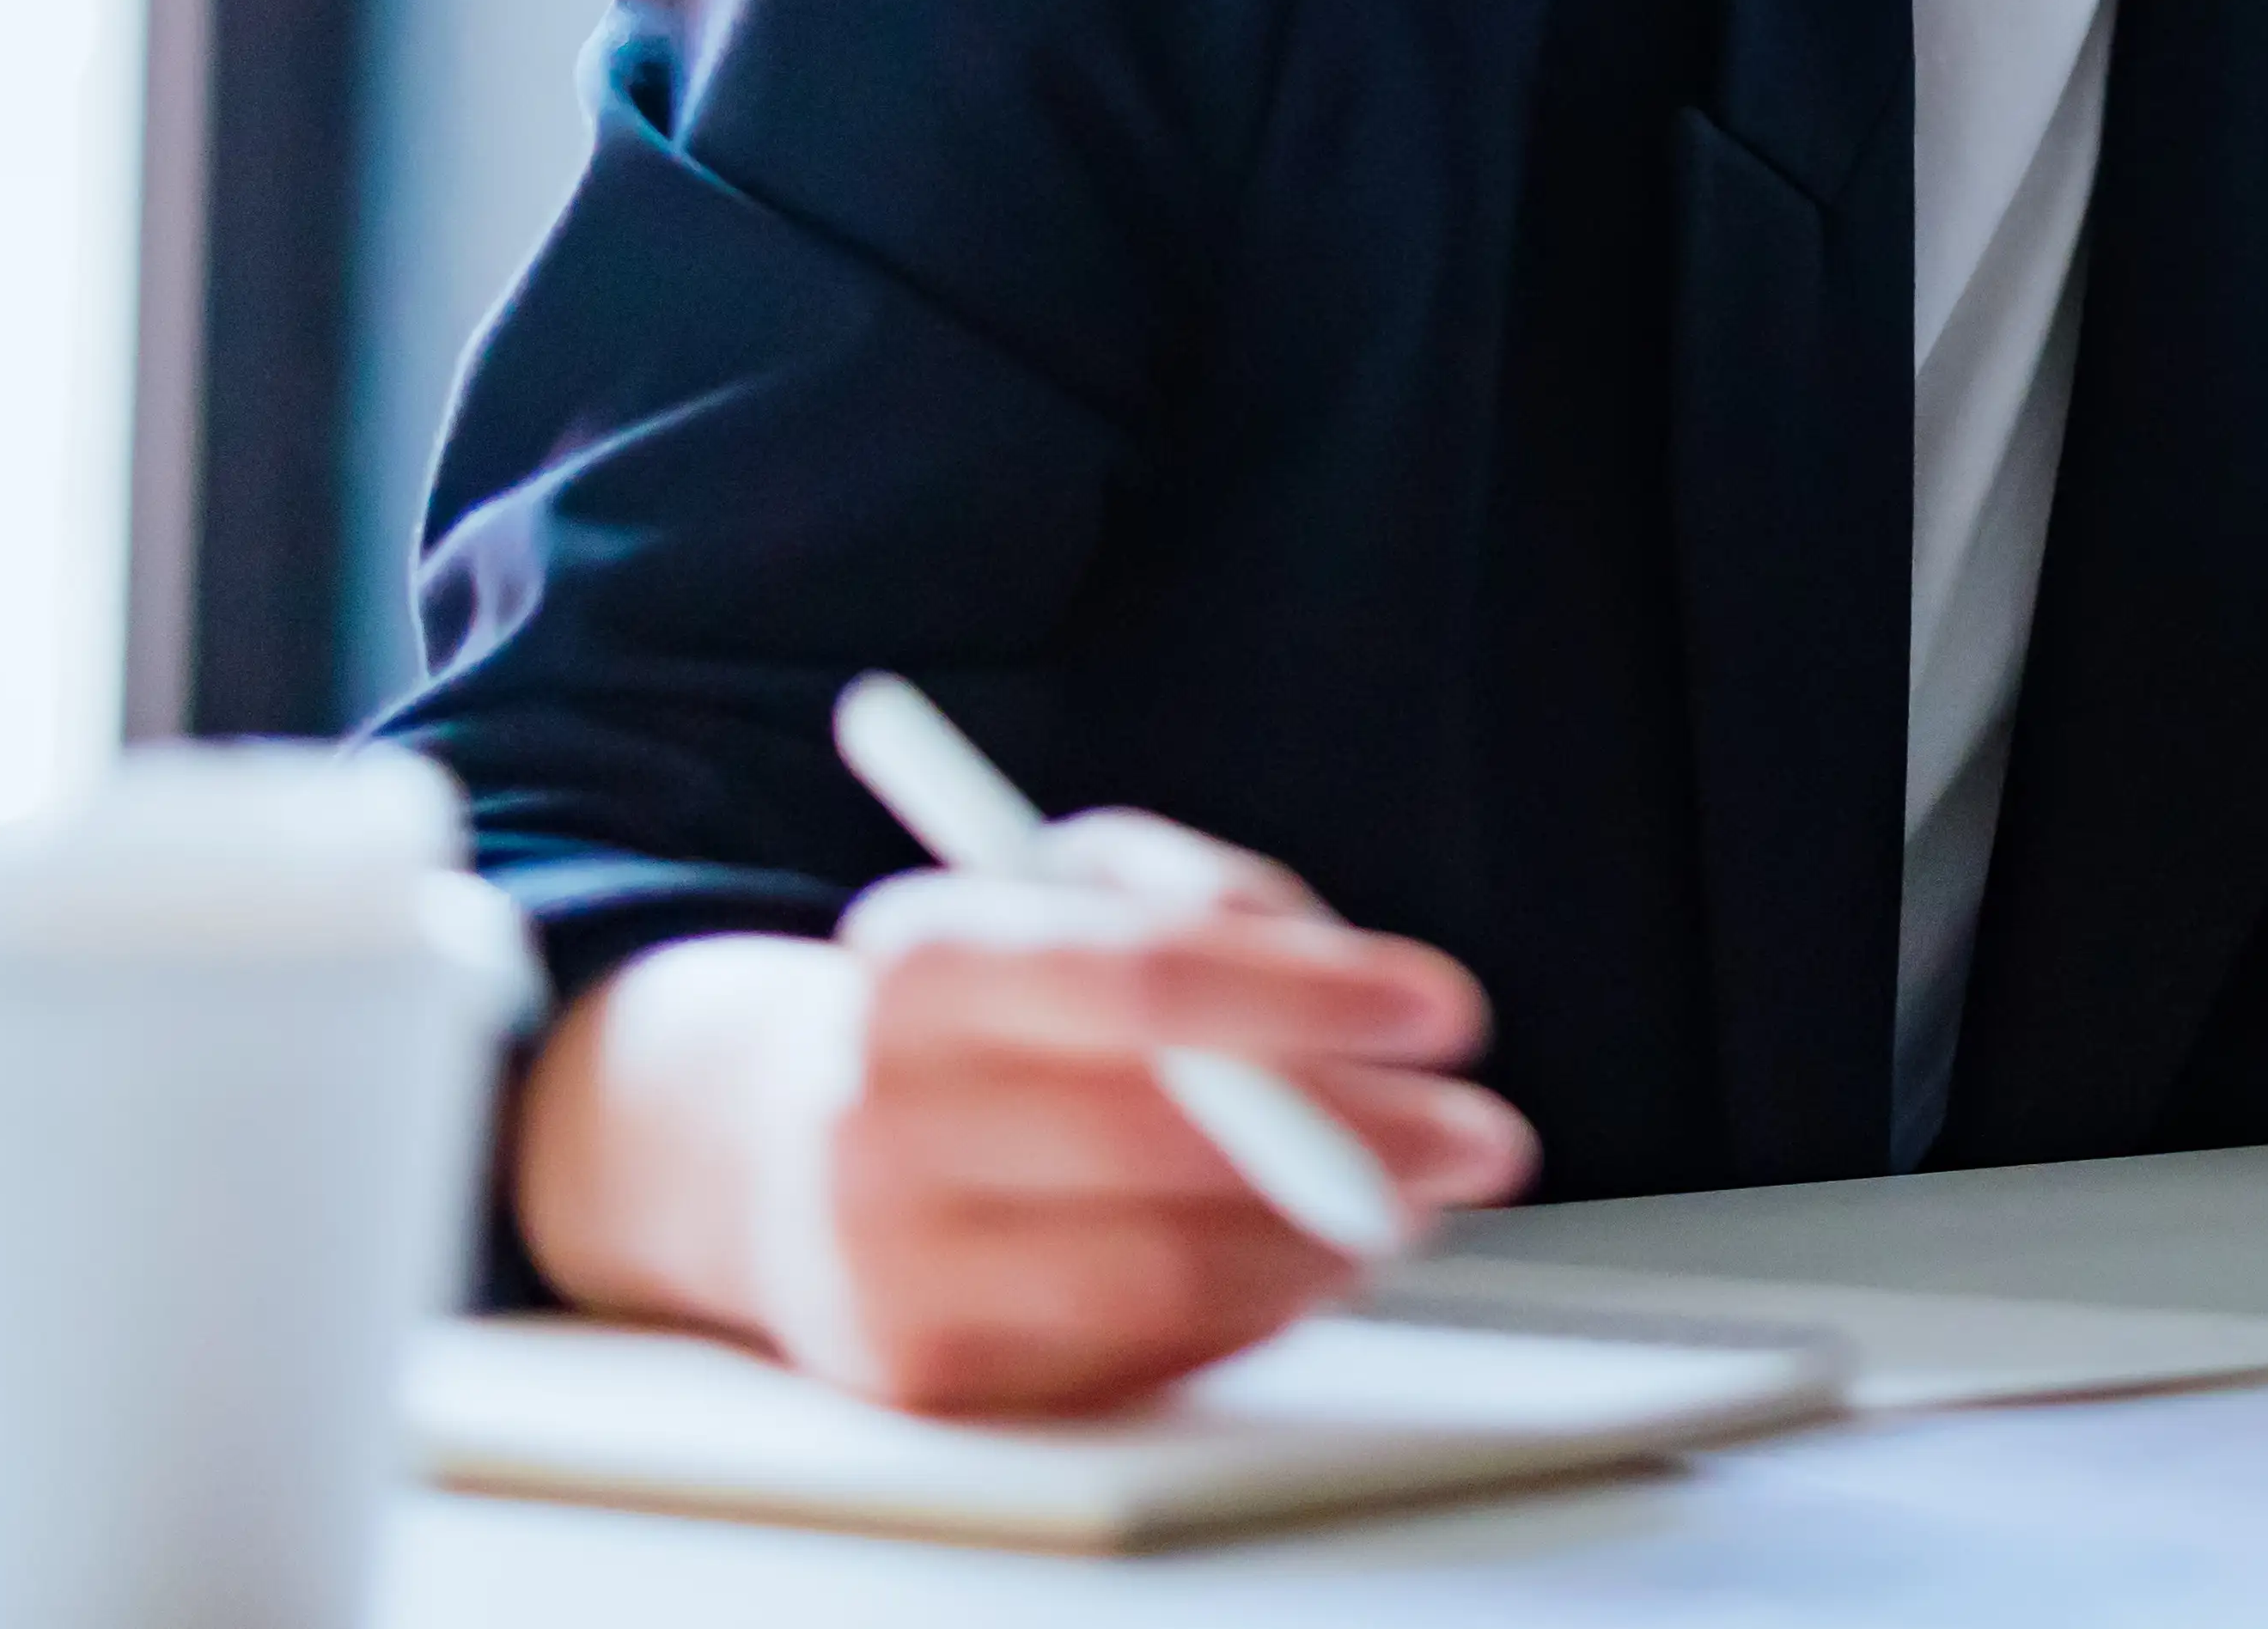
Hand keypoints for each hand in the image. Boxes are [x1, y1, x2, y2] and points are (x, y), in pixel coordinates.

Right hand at [509, 812, 1533, 1412]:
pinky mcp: (926, 1376)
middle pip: (1169, 1137)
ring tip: (1414, 1200)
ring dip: (1327, 1241)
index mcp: (921, 956)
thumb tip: (1361, 992)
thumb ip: (1217, 907)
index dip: (1310, 995)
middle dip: (1365, 1136)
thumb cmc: (988, 1000)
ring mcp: (888, 1260)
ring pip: (1165, 1267)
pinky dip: (1254, 1305)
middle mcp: (879, 1113)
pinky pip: (1136, 1350)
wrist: (781, 1152)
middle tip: (1486, 1135)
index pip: (1144, 976)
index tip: (1444, 1007)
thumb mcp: (1074, 891)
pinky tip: (1308, 1260)